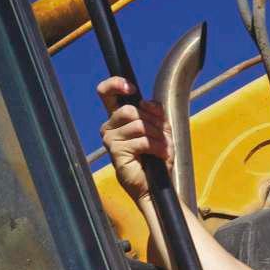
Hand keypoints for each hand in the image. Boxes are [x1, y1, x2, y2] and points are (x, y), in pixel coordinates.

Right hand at [97, 76, 168, 203]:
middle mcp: (109, 127)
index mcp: (118, 118)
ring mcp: (110, 139)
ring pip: (138, 125)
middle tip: (162, 135)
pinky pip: (141, 141)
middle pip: (130, 110)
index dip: (116, 84)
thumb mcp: (161, 130)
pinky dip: (157, 147)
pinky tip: (160, 155)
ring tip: (163, 148)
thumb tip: (147, 102)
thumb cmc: (156, 159)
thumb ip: (155, 113)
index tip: (132, 89)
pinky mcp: (116, 152)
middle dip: (153, 122)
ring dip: (157, 136)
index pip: (106, 93)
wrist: (156, 185)